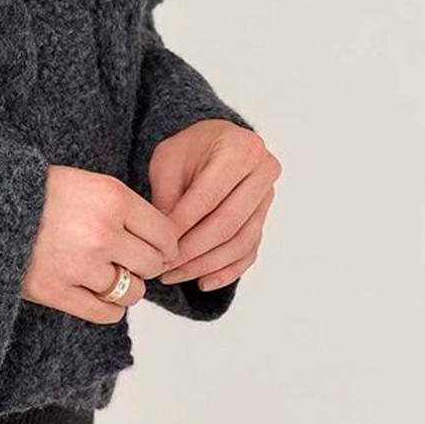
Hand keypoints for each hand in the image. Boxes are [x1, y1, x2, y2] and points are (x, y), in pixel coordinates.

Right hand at [21, 164, 182, 322]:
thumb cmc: (41, 193)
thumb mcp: (88, 183)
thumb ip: (124, 208)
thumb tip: (163, 243)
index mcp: (112, 198)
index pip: (165, 234)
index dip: (166, 245)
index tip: (159, 249)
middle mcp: (102, 232)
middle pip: (152, 264)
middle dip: (145, 265)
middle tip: (130, 261)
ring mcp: (80, 265)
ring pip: (132, 292)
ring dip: (125, 287)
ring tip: (108, 275)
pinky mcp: (58, 291)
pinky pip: (106, 313)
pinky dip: (108, 307)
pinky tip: (97, 293)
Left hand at [147, 120, 280, 292]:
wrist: (215, 142)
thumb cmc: (189, 149)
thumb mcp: (168, 160)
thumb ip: (168, 197)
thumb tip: (164, 242)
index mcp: (239, 149)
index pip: (207, 198)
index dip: (180, 225)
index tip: (157, 245)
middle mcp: (262, 173)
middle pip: (226, 224)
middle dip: (192, 251)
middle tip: (164, 267)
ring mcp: (268, 198)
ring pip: (239, 243)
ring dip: (205, 265)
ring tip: (175, 275)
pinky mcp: (264, 219)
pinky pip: (249, 253)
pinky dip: (226, 271)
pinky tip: (203, 282)